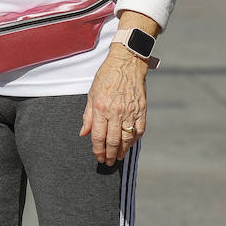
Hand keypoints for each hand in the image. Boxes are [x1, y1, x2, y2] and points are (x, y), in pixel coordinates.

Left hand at [80, 45, 148, 165]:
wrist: (127, 63)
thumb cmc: (107, 76)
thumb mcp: (91, 94)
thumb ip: (88, 116)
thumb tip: (84, 133)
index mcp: (101, 108)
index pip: (98, 136)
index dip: (98, 150)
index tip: (98, 157)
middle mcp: (116, 112)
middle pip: (113, 141)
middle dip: (109, 154)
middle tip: (107, 162)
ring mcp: (130, 112)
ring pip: (127, 138)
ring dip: (123, 150)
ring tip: (118, 157)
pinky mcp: (142, 110)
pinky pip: (139, 130)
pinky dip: (135, 139)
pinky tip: (130, 144)